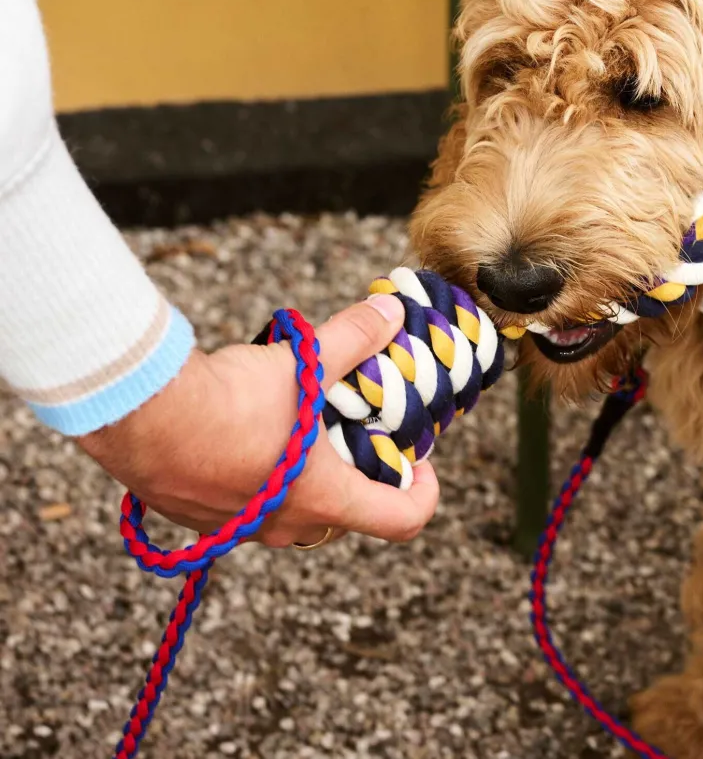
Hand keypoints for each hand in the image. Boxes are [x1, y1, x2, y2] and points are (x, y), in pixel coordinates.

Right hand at [77, 294, 438, 547]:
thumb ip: (354, 338)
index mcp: (324, 498)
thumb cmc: (227, 401)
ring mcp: (239, 528)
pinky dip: (261, 479)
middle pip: (348, 516)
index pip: (402, 520)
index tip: (420, 462)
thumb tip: (391, 313)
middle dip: (363, 477)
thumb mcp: (303, 364)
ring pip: (295, 515)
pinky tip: (249, 433)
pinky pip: (247, 508)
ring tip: (304, 427)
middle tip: (360, 433)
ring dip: (310, 479)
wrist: (139, 417)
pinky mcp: (200, 519)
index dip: (425, 493)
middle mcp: (284, 526)